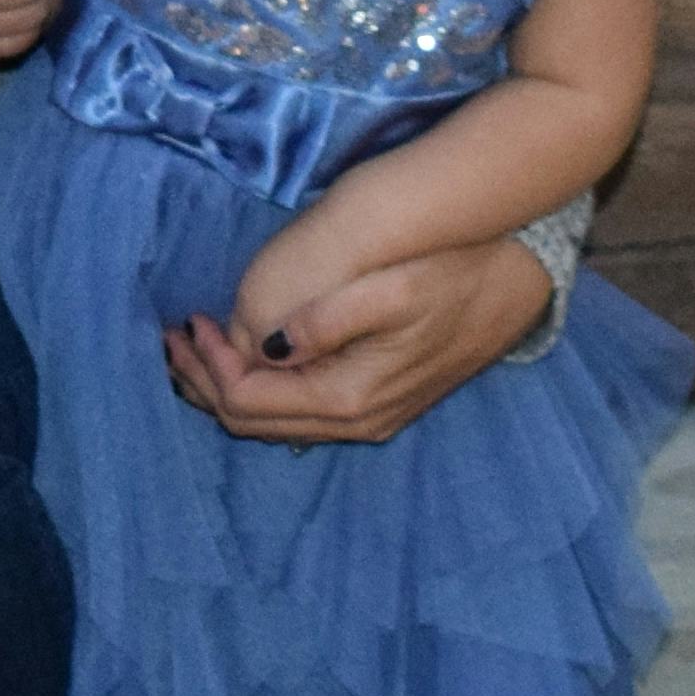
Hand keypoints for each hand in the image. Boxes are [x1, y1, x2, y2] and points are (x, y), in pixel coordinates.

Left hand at [166, 236, 555, 446]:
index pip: (250, 400)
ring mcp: (369, 418)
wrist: (520, 282)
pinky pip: (298, 411)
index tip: (188, 321)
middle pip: (253, 423)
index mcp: (350, 397)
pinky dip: (260, 387)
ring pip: (273, 422)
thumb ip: (327, 320)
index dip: (209, 366)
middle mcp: (356, 422)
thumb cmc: (454, 272)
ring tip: (195, 347)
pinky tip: (246, 355)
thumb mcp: (392, 287)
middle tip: (174, 338)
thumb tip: (265, 344)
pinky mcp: (376, 403)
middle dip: (205, 383)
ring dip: (228, 387)